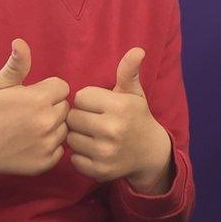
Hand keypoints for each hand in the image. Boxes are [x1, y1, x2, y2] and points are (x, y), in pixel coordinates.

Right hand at [0, 39, 69, 195]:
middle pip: (65, 107)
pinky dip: (49, 146)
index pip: (62, 87)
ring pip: (64, 128)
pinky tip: (30, 143)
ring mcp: (47, 144)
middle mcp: (47, 122)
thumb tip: (20, 42)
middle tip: (28, 113)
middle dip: (51, 107)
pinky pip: (60, 149)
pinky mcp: (46, 163)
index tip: (32, 96)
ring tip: (29, 128)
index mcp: (39, 99)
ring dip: (52, 126)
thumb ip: (17, 64)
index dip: (48, 89)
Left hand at [67, 48, 173, 193]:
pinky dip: (80, 155)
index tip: (99, 105)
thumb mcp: (134, 93)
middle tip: (94, 120)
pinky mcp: (99, 171)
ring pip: (71, 138)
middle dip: (81, 117)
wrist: (150, 153)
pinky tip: (94, 150)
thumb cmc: (136, 117)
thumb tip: (137, 50)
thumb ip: (129, 71)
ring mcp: (105, 153)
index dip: (88, 100)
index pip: (81, 97)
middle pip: (72, 117)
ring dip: (79, 136)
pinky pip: (73, 158)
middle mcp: (112, 130)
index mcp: (120, 107)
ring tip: (93, 135)